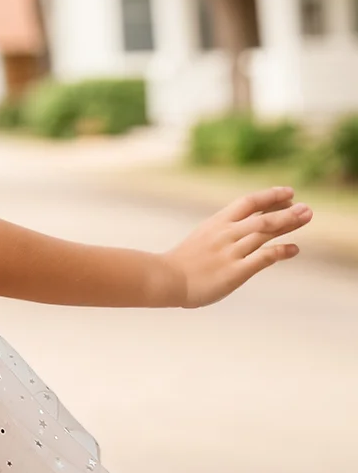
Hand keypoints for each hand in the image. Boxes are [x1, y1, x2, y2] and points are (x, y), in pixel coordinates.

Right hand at [162, 186, 310, 307]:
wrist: (165, 279)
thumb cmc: (183, 262)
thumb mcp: (203, 237)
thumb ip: (223, 231)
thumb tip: (245, 225)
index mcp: (217, 223)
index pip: (248, 201)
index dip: (270, 195)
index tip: (288, 193)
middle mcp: (226, 233)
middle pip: (261, 216)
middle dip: (287, 210)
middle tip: (307, 208)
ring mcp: (231, 251)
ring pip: (264, 231)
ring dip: (288, 223)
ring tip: (306, 217)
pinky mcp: (235, 271)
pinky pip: (263, 257)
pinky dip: (281, 251)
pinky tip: (294, 249)